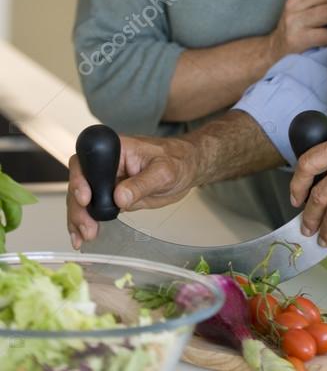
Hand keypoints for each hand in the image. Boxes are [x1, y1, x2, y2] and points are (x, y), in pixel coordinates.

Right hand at [66, 134, 200, 248]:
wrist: (187, 169)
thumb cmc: (178, 160)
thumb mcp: (164, 171)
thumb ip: (142, 183)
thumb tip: (119, 198)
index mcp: (117, 149)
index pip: (87, 159)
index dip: (80, 178)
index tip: (86, 198)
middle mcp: (108, 164)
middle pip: (80, 183)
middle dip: (79, 207)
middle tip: (87, 228)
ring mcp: (108, 181)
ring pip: (82, 199)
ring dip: (79, 219)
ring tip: (84, 237)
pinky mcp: (112, 196)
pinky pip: (94, 209)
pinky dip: (86, 223)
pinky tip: (82, 238)